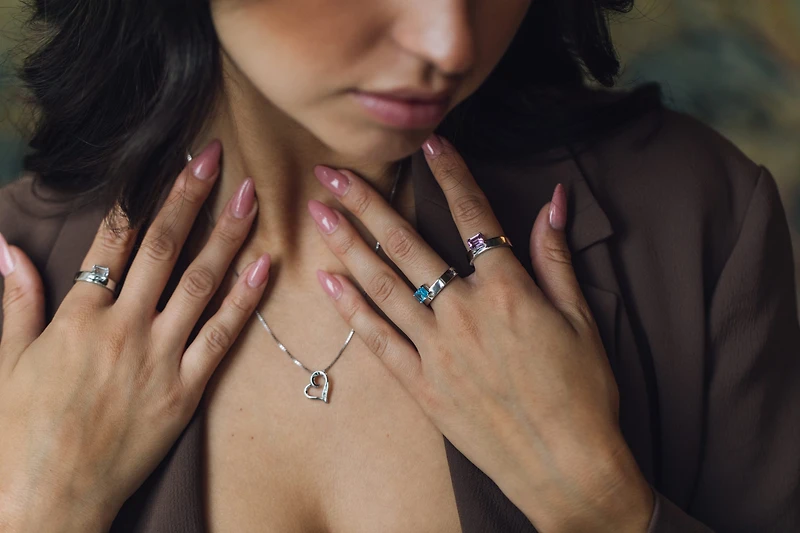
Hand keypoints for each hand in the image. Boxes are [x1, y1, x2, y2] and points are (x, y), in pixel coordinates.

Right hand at [0, 140, 269, 530]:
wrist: (48, 500)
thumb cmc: (19, 434)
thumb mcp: (7, 363)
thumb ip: (15, 300)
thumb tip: (4, 246)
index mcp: (77, 317)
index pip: (115, 241)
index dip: (145, 195)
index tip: (171, 161)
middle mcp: (122, 328)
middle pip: (163, 249)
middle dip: (191, 199)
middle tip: (219, 159)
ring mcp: (157, 359)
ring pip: (199, 285)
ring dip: (227, 238)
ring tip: (251, 200)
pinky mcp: (183, 392)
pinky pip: (220, 338)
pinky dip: (243, 301)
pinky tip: (263, 268)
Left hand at [308, 134, 653, 532]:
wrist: (566, 466)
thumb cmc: (582, 393)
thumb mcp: (580, 319)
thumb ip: (556, 257)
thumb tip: (554, 201)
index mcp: (508, 290)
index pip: (472, 216)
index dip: (450, 174)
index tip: (428, 144)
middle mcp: (465, 312)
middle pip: (408, 243)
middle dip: (367, 202)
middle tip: (332, 173)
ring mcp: (437, 349)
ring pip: (383, 285)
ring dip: (348, 245)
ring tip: (318, 214)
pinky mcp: (421, 385)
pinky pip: (377, 340)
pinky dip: (350, 308)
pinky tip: (326, 280)